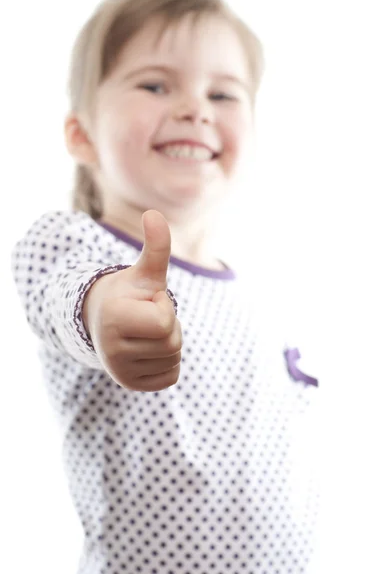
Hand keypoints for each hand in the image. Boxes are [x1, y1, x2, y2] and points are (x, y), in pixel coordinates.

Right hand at [83, 210, 181, 390]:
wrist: (104, 320)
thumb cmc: (130, 293)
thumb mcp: (145, 271)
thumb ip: (156, 246)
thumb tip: (154, 213)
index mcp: (115, 318)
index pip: (165, 323)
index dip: (163, 307)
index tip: (146, 302)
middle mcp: (113, 351)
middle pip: (172, 342)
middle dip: (168, 324)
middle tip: (147, 317)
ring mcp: (121, 373)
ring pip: (173, 358)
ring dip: (168, 342)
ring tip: (147, 331)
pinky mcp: (132, 385)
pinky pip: (171, 376)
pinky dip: (168, 361)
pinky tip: (149, 348)